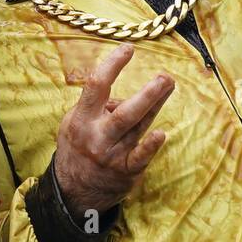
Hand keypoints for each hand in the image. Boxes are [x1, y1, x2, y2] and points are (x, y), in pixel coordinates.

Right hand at [54, 44, 173, 214]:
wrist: (73, 192)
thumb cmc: (77, 148)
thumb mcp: (73, 123)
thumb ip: (95, 107)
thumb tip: (121, 96)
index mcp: (82, 120)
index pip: (96, 87)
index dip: (113, 65)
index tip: (128, 49)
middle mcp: (97, 137)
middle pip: (124, 113)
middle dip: (147, 94)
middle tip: (165, 77)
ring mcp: (112, 155)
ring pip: (137, 128)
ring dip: (155, 106)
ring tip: (168, 85)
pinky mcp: (126, 171)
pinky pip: (140, 157)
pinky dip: (150, 146)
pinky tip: (161, 135)